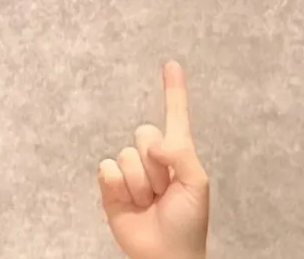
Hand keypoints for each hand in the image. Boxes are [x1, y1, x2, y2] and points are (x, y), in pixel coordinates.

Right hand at [98, 61, 209, 258]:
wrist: (166, 255)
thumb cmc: (189, 221)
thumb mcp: (197, 183)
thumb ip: (181, 153)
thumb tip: (155, 141)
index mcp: (178, 152)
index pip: (175, 115)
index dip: (173, 89)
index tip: (171, 63)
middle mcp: (153, 158)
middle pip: (144, 132)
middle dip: (156, 164)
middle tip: (165, 190)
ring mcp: (130, 173)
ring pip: (127, 156)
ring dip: (140, 183)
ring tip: (150, 203)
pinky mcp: (110, 189)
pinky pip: (106, 169)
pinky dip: (118, 186)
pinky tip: (131, 205)